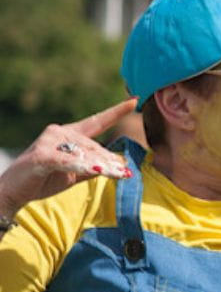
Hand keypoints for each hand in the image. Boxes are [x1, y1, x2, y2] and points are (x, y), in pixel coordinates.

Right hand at [0, 99, 136, 218]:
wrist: (14, 191)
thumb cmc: (44, 179)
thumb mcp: (74, 173)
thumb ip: (93, 167)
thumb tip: (116, 164)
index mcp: (68, 135)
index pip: (97, 122)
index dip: (115, 112)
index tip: (134, 101)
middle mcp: (59, 133)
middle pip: (96, 146)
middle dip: (111, 161)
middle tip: (126, 173)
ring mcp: (49, 142)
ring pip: (85, 154)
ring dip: (103, 166)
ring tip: (119, 174)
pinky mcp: (42, 156)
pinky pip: (68, 161)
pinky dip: (82, 166)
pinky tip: (96, 171)